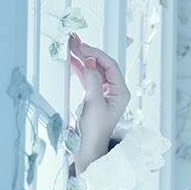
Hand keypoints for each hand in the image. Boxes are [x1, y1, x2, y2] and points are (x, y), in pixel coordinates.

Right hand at [68, 33, 131, 171]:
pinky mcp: (94, 95)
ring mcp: (104, 92)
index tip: (82, 47)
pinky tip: (70, 60)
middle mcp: (115, 90)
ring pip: (94, 69)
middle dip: (87, 52)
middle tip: (73, 41)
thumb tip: (91, 61)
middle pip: (102, 64)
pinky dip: (79, 68)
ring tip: (70, 46)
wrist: (88, 149)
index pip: (110, 65)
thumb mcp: (93, 104)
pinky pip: (87, 77)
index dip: (96, 54)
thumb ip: (92, 80)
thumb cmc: (94, 131)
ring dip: (82, 58)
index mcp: (121, 92)